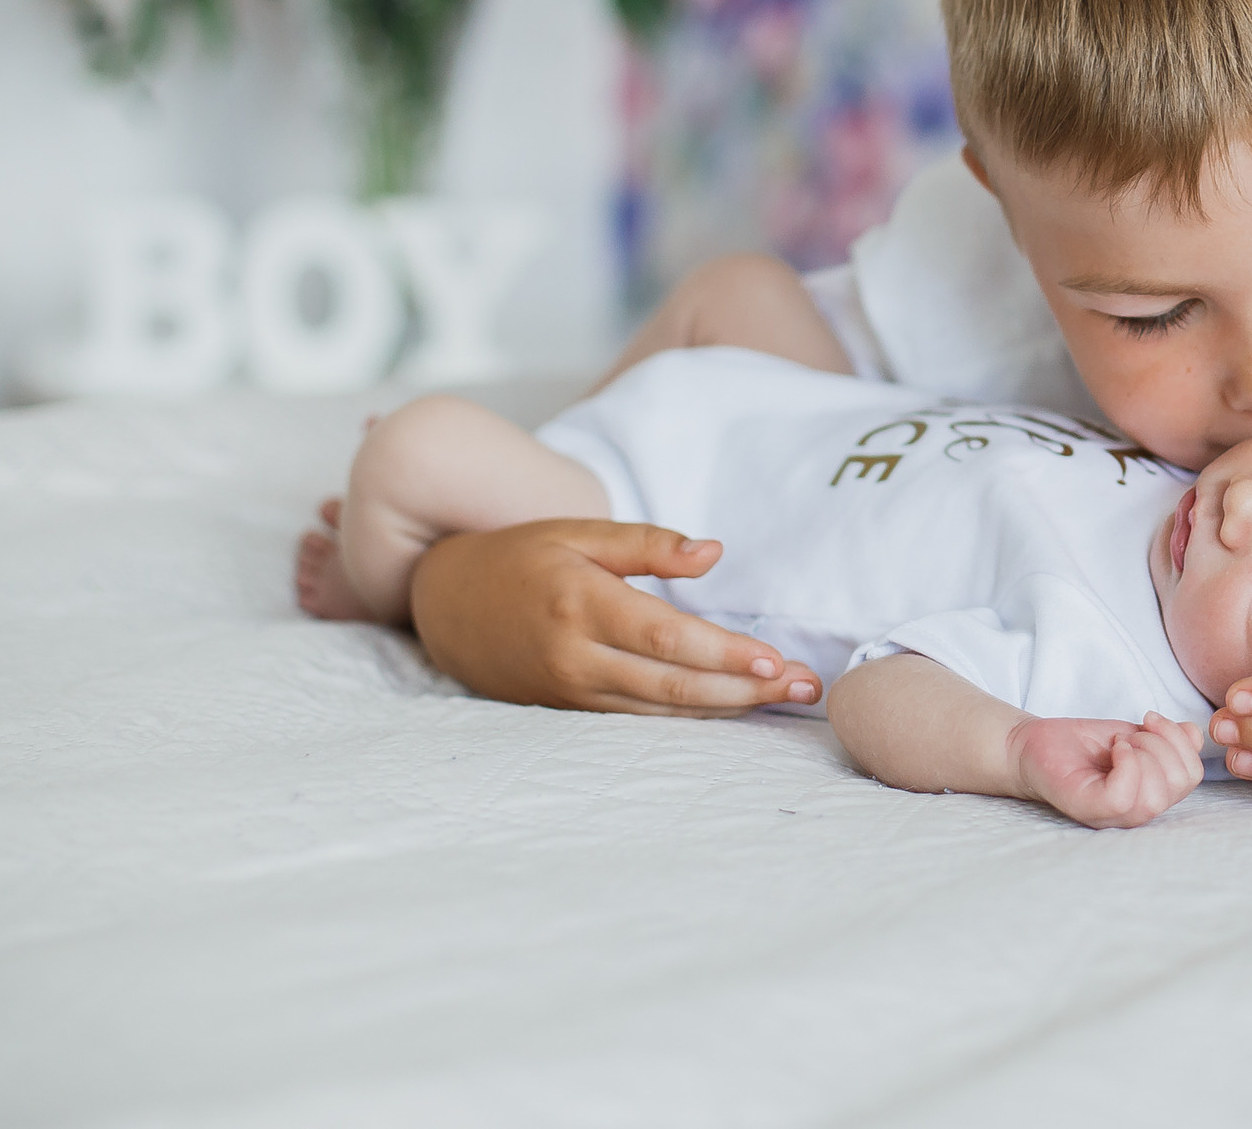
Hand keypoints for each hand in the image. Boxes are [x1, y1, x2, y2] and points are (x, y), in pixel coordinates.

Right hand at [408, 520, 823, 716]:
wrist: (446, 605)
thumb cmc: (522, 556)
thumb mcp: (579, 532)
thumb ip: (648, 544)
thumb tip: (714, 553)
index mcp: (580, 602)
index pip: (667, 638)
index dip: (725, 654)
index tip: (777, 659)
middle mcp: (575, 655)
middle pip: (673, 683)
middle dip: (745, 690)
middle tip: (805, 687)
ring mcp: (571, 689)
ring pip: (661, 710)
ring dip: (728, 709)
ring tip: (785, 700)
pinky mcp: (569, 709)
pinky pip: (639, 719)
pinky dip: (690, 717)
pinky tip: (732, 709)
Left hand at [1008, 712, 1203, 828]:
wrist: (1031, 743)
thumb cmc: (1079, 744)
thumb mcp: (1134, 734)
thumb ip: (1167, 738)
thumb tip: (1195, 734)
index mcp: (1149, 795)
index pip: (1191, 777)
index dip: (1180, 740)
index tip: (1151, 720)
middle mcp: (1135, 812)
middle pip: (1181, 783)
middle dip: (1164, 743)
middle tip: (1131, 733)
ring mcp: (1112, 815)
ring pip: (1157, 793)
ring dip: (1144, 750)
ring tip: (1119, 743)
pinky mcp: (1089, 809)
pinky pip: (1124, 796)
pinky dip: (1127, 763)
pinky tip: (1113, 749)